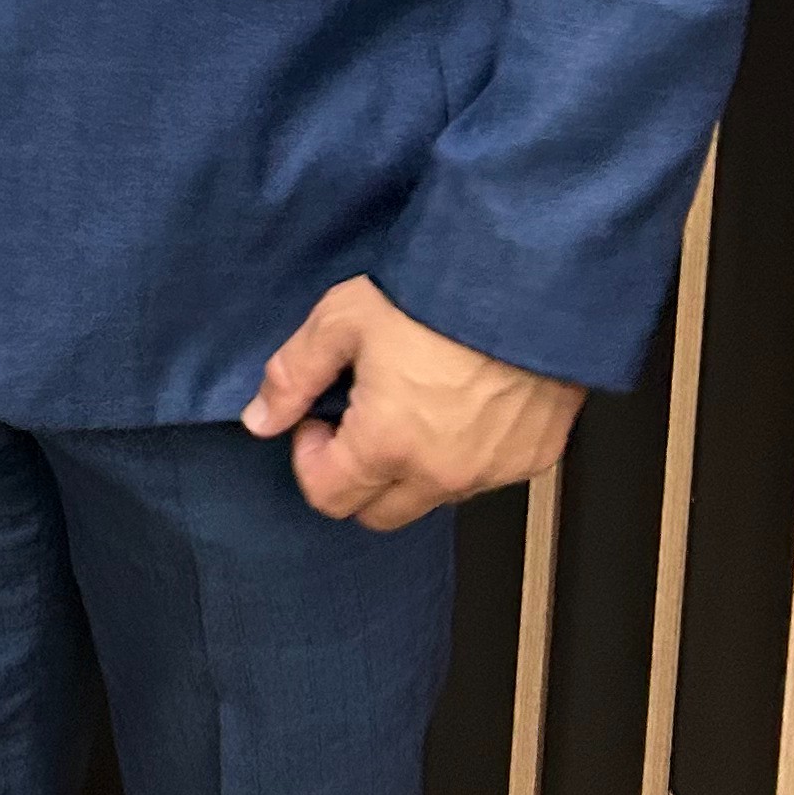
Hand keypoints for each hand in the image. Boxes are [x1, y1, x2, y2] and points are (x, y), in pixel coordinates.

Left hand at [244, 274, 584, 530]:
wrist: (528, 282)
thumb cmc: (436, 295)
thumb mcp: (342, 319)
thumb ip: (293, 376)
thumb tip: (260, 419)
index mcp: (387, 445)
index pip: (328, 498)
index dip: (309, 458)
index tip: (318, 418)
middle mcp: (442, 474)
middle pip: (378, 512)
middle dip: (355, 476)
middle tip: (358, 419)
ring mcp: (492, 471)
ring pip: (432, 498)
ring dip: (410, 469)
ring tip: (412, 404)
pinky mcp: (532, 458)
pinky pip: (484, 477)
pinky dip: (464, 456)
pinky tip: (461, 404)